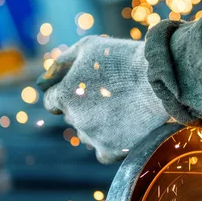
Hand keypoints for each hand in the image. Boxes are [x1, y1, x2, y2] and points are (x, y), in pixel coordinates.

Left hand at [37, 36, 169, 162]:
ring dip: (95, 125)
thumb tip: (41, 82)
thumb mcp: (88, 47)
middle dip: (83, 106)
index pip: (52, 100)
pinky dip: (109, 143)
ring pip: (85, 135)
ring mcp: (93, 136)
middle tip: (109, 93)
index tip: (85, 87)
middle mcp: (75, 118)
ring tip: (119, 109)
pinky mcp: (111, 150)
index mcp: (64, 94)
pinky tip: (121, 129)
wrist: (159, 79)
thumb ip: (61, 63)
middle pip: (71, 116)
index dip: (67, 92)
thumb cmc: (124, 58)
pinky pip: (101, 152)